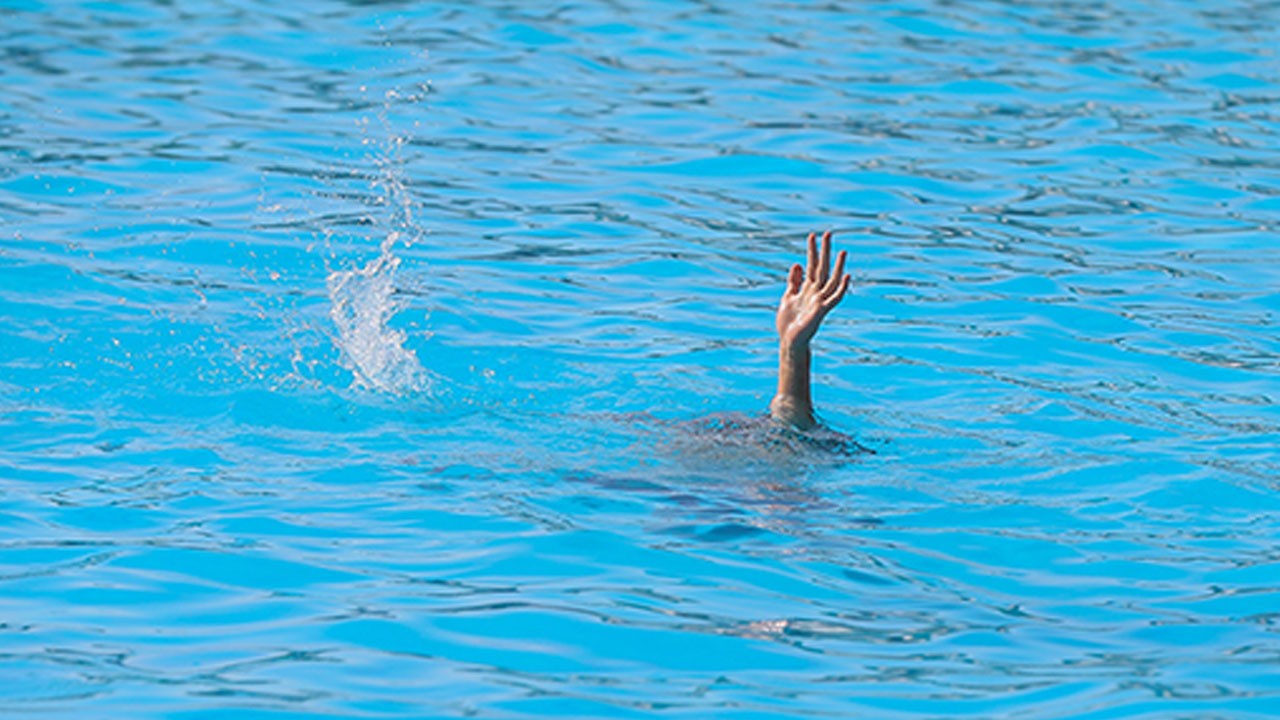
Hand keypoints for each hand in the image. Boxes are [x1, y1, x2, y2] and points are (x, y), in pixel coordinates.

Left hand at [776, 230, 850, 350]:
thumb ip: (793, 282)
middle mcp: (816, 292)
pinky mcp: (822, 310)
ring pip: (831, 280)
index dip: (812, 251)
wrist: (789, 341)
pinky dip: (841, 287)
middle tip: (828, 233)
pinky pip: (835, 298)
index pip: (811, 265)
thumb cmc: (788, 322)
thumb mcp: (787, 297)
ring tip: (842, 251)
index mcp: (807, 288)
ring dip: (837, 266)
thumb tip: (797, 264)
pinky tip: (846, 276)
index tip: (812, 235)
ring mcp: (820, 301)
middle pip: (822, 267)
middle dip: (825, 251)